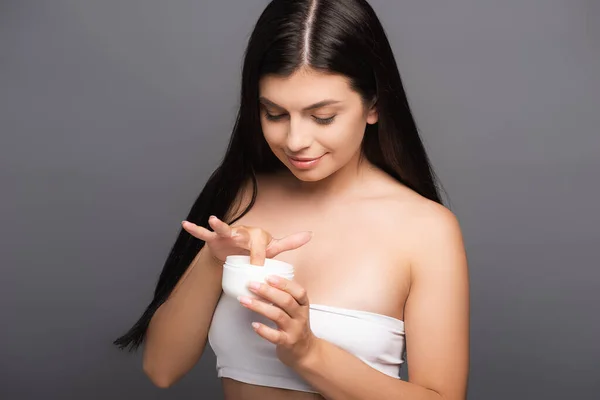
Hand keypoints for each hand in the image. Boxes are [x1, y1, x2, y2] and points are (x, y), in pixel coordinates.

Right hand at [181, 216, 311, 264]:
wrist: (234, 251)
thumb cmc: (253, 249)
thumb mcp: (272, 247)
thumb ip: (289, 242)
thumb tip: (310, 234)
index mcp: (257, 236)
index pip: (260, 246)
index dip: (259, 256)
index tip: (258, 268)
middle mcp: (242, 232)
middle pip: (243, 234)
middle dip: (242, 239)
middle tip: (239, 244)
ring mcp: (227, 234)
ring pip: (224, 229)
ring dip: (219, 224)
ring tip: (213, 220)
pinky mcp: (214, 238)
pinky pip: (204, 234)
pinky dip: (196, 229)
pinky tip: (185, 224)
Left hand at [239, 276, 318, 367]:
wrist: (306, 352)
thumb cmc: (296, 326)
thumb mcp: (296, 310)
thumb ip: (285, 298)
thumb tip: (262, 283)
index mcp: (303, 305)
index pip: (299, 291)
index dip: (284, 283)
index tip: (268, 277)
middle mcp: (301, 316)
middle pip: (286, 301)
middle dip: (267, 291)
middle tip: (251, 285)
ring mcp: (295, 330)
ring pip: (278, 315)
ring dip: (260, 306)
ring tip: (244, 301)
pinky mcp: (288, 343)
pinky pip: (275, 336)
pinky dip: (264, 330)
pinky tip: (254, 324)